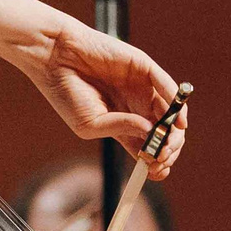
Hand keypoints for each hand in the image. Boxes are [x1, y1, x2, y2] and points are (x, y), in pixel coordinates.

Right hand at [19, 21, 187, 176]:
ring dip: (174, 130)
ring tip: (166, 142)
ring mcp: (142, 87)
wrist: (55, 59)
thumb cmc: (67, 94)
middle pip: (166, 132)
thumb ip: (122, 129)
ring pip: (171, 110)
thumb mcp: (91, 123)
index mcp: (124, 124)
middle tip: (162, 157)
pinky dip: (174, 100)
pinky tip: (175, 117)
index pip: (151, 146)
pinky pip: (165, 83)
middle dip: (168, 148)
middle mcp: (137, 106)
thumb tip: (151, 132)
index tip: (156, 171)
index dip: (158, 161)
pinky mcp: (142, 66)